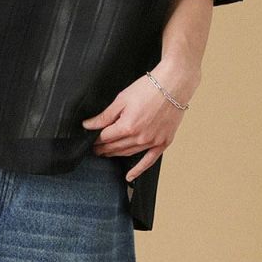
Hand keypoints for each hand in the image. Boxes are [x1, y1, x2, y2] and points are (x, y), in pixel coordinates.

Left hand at [80, 64, 197, 181]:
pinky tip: (129, 176)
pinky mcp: (163, 142)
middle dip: (102, 148)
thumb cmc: (148, 88)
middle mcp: (139, 138)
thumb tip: (88, 125)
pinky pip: (149, 160)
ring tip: (106, 154)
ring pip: (128, 153)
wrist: (173, 85)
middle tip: (94, 149)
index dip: (94, 139)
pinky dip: (138, 169)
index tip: (89, 140)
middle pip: (114, 147)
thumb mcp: (122, 99)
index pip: (104, 138)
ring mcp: (152, 142)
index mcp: (127, 126)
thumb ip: (105, 116)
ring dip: (115, 154)